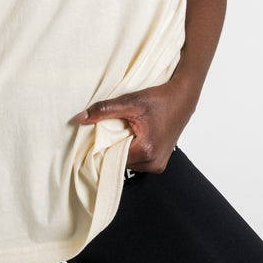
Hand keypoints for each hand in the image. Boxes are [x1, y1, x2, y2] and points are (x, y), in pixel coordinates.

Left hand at [72, 78, 199, 172]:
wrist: (183, 97)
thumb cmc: (160, 98)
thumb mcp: (130, 101)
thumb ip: (103, 110)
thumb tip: (78, 118)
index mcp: (146, 151)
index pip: (112, 158)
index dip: (101, 147)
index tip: (94, 137)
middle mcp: (154, 163)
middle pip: (120, 162)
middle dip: (111, 148)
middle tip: (108, 131)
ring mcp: (158, 165)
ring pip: (128, 163)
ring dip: (121, 149)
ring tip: (123, 132)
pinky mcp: (160, 163)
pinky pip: (137, 161)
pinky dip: (131, 150)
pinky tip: (131, 136)